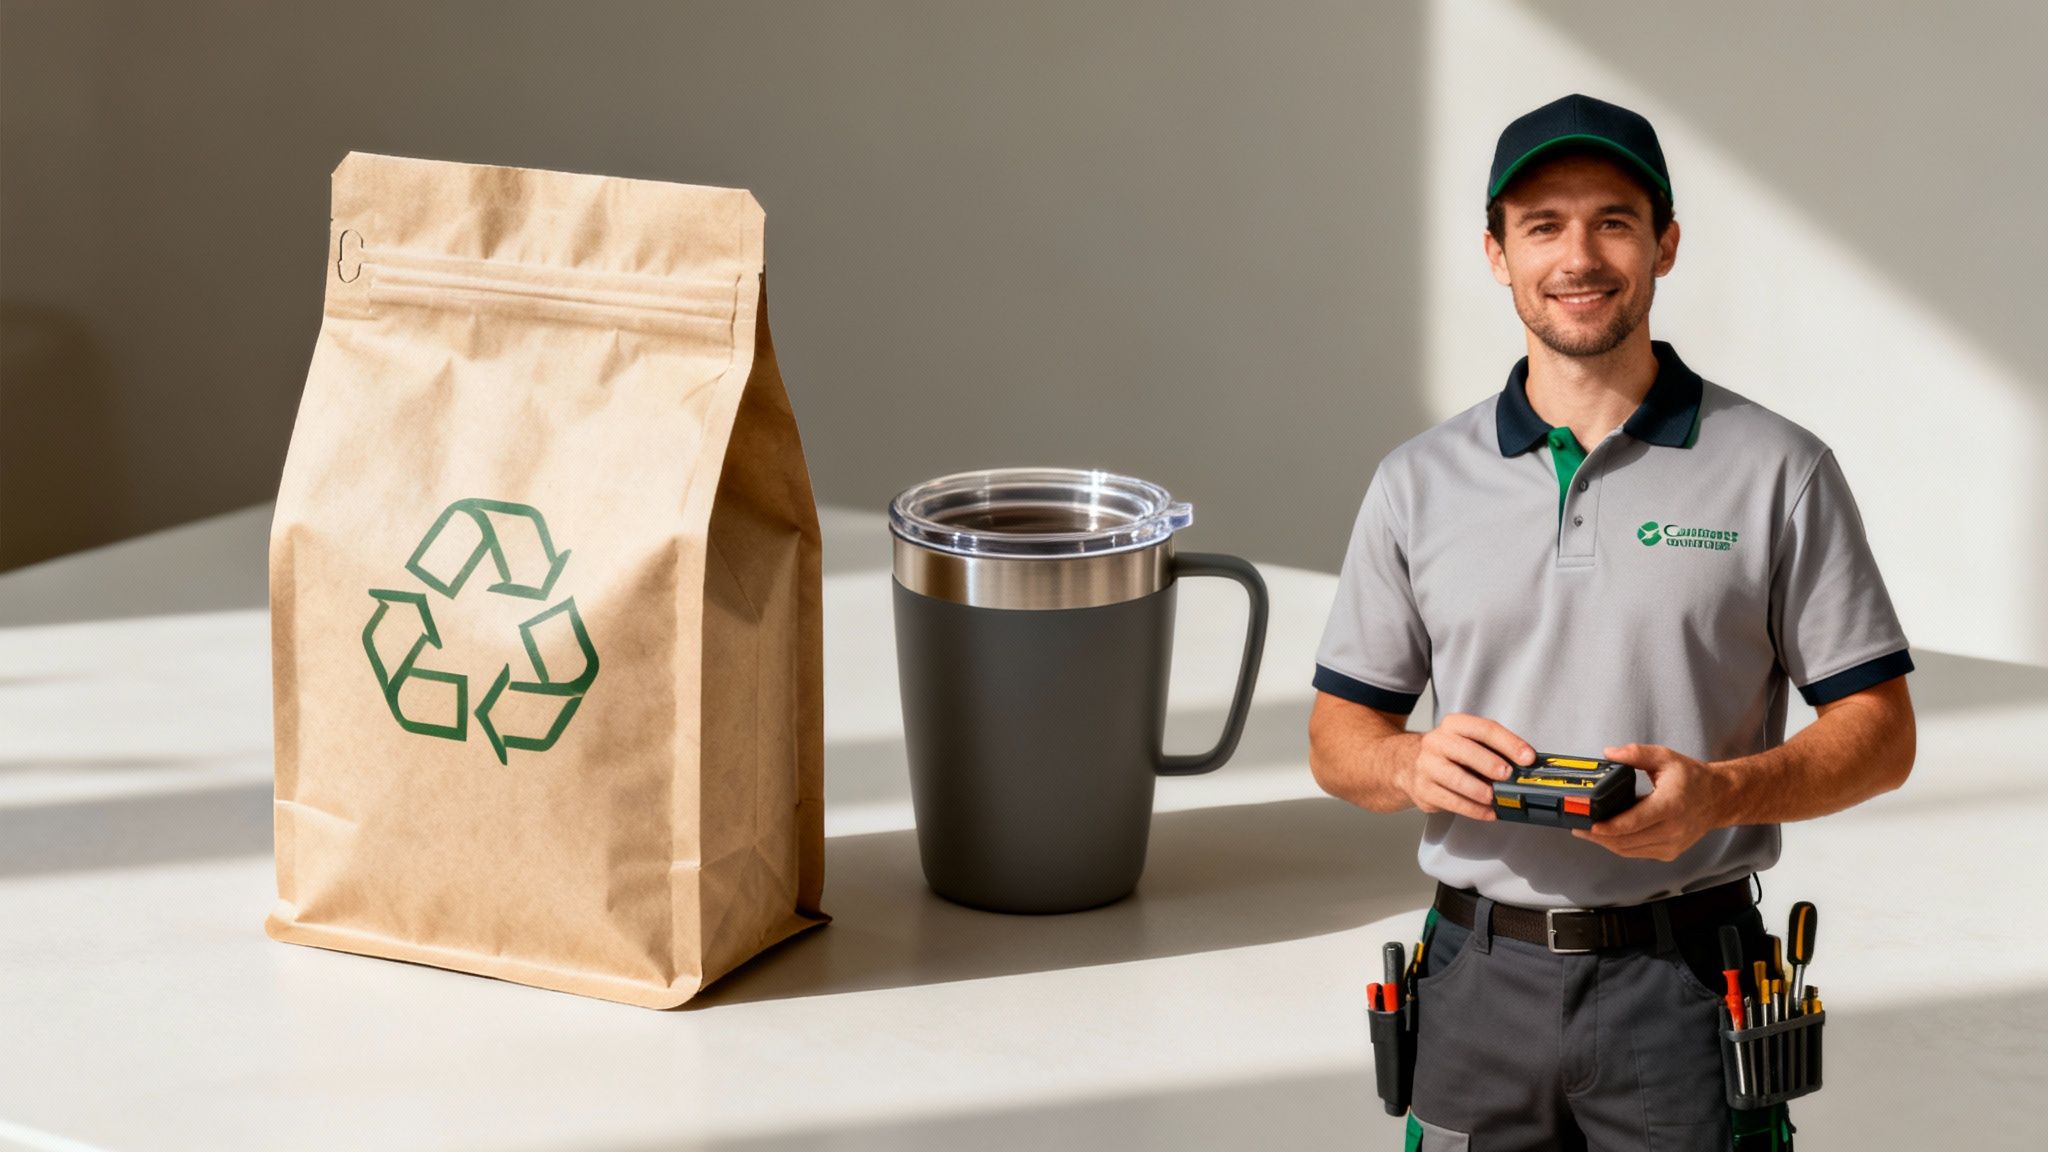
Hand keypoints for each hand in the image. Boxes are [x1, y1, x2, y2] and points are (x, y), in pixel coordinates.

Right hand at [1396, 714, 1535, 820]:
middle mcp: (1437, 742)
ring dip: (1480, 790)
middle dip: (1490, 763)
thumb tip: (1525, 767)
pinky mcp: (1423, 790)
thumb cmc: (1448, 754)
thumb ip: (1493, 750)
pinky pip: (1451, 802)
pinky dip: (1473, 810)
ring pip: (1456, 778)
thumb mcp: (1466, 742)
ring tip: (1496, 798)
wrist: (1407, 764)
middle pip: (1465, 750)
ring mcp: (1427, 766)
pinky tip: (1488, 812)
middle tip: (1508, 775)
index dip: (1509, 743)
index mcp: (1453, 725)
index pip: (1484, 729)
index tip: (1528, 757)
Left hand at [1572, 743, 1730, 860]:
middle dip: (1598, 836)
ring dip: (1605, 843)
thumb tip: (1609, 753)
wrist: (1719, 798)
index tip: (1588, 824)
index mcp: (1670, 806)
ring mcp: (1671, 844)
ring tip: (1586, 830)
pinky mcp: (1669, 852)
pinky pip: (1637, 853)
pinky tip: (1606, 835)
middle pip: (1626, 840)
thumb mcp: (1665, 757)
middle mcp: (1672, 829)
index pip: (1634, 822)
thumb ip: (1636, 753)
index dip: (1608, 827)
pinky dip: (1619, 845)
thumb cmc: (1692, 778)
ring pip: (1629, 850)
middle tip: (1577, 825)